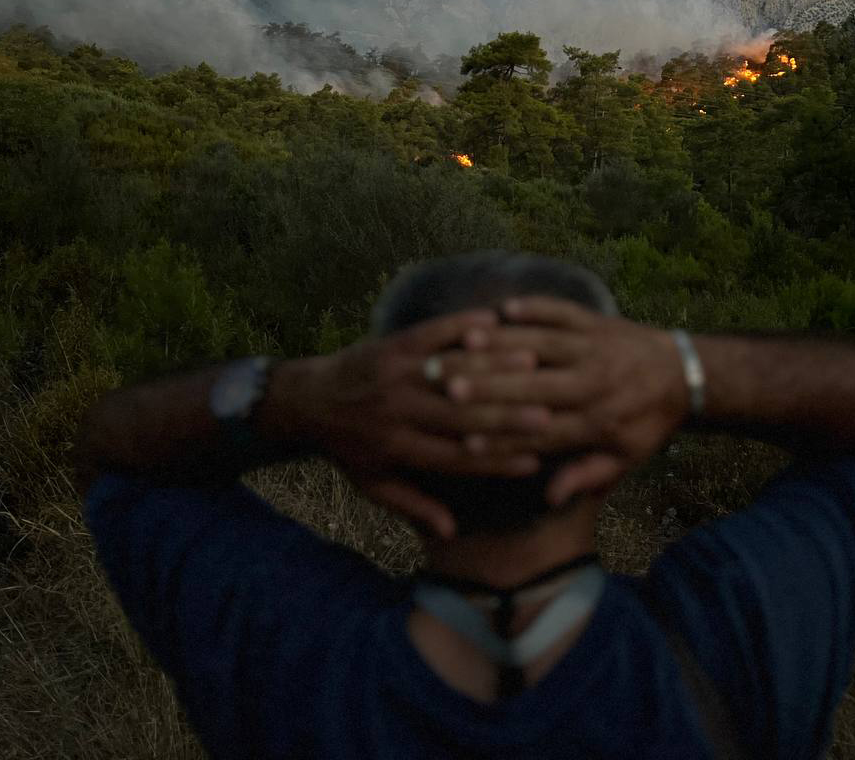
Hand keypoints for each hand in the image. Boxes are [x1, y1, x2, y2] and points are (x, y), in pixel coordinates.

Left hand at [283, 309, 553, 538]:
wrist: (305, 399)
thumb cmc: (347, 448)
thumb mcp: (374, 484)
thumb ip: (413, 505)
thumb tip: (450, 532)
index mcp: (397, 449)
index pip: (455, 458)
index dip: (496, 461)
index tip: (535, 461)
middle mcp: (397, 412)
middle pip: (460, 416)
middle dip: (507, 415)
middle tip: (549, 414)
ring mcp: (394, 375)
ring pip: (453, 372)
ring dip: (494, 366)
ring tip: (535, 365)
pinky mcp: (391, 345)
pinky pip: (433, 333)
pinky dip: (464, 326)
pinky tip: (497, 320)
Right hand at [447, 297, 690, 506]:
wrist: (685, 375)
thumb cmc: (646, 423)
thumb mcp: (624, 460)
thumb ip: (586, 476)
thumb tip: (550, 497)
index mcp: (597, 423)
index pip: (542, 432)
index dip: (503, 436)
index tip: (465, 439)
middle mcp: (593, 383)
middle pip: (534, 386)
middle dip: (490, 387)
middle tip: (449, 387)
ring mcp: (594, 348)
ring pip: (542, 344)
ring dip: (502, 343)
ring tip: (465, 343)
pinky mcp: (596, 322)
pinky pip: (562, 311)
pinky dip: (535, 307)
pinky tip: (504, 307)